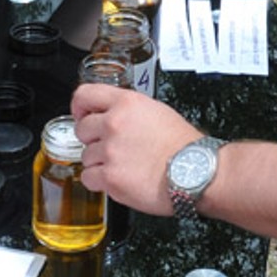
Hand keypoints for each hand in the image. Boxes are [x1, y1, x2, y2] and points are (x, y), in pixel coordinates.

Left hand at [70, 83, 200, 215]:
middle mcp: (115, 123)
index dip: (79, 107)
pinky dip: (99, 182)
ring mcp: (110, 150)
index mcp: (126, 103)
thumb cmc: (185, 147)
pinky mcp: (110, 177)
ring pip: (85, 156)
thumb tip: (111, 115)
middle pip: (81, 128)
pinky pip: (88, 178)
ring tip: (123, 166)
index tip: (81, 115)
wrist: (197, 172)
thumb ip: (129, 111)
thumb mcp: (157, 111)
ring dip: (99, 162)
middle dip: (92, 139)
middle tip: (110, 147)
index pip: (84, 95)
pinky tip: (117, 180)